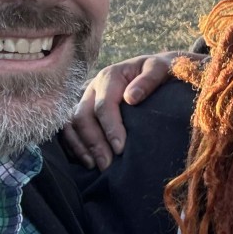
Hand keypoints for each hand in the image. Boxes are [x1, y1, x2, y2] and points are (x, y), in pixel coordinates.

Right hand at [60, 51, 202, 169]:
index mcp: (110, 76)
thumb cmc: (162, 70)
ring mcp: (87, 100)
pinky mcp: (85, 111)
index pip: (104, 106)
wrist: (158, 69)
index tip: (121, 149)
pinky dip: (75, 145)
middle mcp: (94, 88)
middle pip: (84, 117)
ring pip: (73, 124)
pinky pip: (70, 130)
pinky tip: (87, 160)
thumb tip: (131, 98)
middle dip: (94, 143)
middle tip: (107, 165)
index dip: (110, 128)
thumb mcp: (161, 68)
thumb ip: (149, 79)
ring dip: (82, 146)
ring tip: (95, 166)